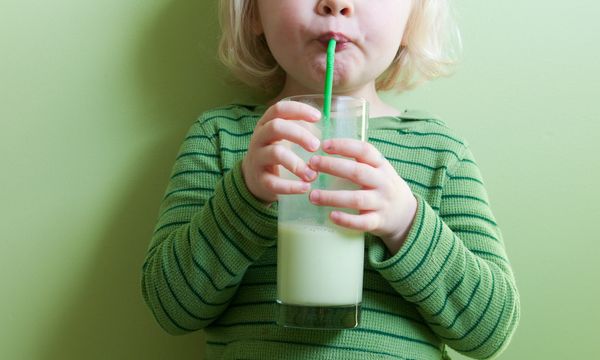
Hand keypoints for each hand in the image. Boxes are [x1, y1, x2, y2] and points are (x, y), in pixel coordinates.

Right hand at [242, 101, 320, 203]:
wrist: (253, 179)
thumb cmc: (276, 154)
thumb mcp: (284, 138)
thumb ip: (302, 131)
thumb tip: (327, 131)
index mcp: (266, 124)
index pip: (279, 109)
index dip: (298, 110)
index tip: (318, 117)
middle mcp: (259, 138)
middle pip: (276, 127)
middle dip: (299, 135)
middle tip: (316, 146)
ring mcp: (257, 158)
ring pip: (275, 154)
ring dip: (297, 163)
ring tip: (313, 174)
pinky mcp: (259, 179)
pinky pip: (273, 182)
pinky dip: (291, 186)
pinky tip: (305, 188)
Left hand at [307, 139, 417, 253]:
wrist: (406, 214)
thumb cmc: (383, 187)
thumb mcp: (379, 169)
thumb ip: (359, 161)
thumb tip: (325, 148)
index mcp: (381, 165)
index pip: (364, 150)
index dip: (344, 146)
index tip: (324, 145)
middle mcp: (383, 182)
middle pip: (357, 172)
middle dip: (333, 166)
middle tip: (312, 164)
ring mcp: (382, 203)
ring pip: (357, 199)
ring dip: (332, 197)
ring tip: (312, 196)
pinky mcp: (379, 222)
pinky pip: (362, 222)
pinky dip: (346, 220)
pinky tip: (331, 216)